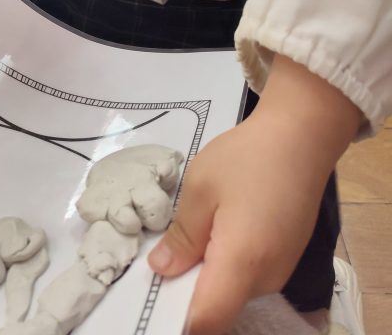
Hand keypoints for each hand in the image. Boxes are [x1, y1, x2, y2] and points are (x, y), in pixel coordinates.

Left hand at [148, 56, 361, 334]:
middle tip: (161, 257)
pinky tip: (214, 229)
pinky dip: (225, 264)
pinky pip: (247, 276)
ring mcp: (279, 271)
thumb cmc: (248, 157)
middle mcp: (265, 278)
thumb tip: (162, 270)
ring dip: (207, 275)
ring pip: (232, 292)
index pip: (208, 320)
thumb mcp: (201, 187)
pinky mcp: (284, 259)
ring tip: (188, 234)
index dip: (178, 319)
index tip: (153, 298)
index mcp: (242, 262)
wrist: (300, 137)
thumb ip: (181, 235)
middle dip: (187, 291)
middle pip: (220, 308)